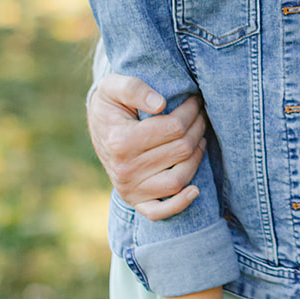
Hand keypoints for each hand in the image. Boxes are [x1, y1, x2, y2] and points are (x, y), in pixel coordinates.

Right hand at [87, 72, 205, 217]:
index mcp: (121, 141)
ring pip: (178, 179)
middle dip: (197, 128)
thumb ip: (134, 88)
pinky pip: (159, 212)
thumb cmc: (111, 103)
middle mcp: (125, 170)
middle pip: (181, 150)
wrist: (99, 127)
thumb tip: (160, 103)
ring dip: (197, 156)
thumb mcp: (114, 86)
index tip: (194, 100)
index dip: (190, 111)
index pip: (174, 128)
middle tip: (200, 114)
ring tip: (199, 137)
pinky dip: (180, 204)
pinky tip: (196, 189)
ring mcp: (130, 189)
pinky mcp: (135, 201)